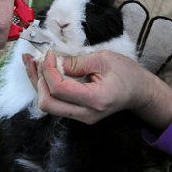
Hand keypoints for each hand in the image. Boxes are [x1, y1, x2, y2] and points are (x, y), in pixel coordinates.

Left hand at [23, 50, 171, 129]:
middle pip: (48, 104)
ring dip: (38, 83)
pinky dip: (45, 87)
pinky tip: (41, 72)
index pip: (59, 90)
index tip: (49, 54)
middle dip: (38, 80)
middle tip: (37, 60)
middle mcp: (86, 114)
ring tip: (32, 63)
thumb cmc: (127, 73)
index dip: (48, 70)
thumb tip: (54, 62)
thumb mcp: (103, 59)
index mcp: (95, 99)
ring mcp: (81, 117)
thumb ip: (77, 62)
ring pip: (48, 105)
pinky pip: (55, 103)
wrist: (139, 92)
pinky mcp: (77, 114)